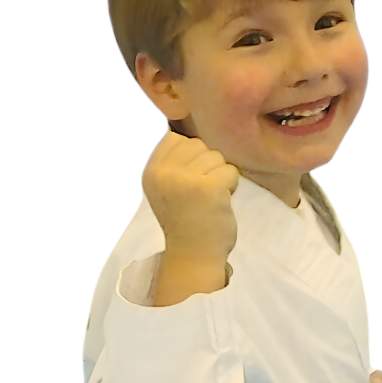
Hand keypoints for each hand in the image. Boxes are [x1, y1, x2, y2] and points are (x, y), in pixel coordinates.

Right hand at [140, 130, 239, 261]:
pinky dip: (231, 187)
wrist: (194, 255)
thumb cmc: (185, 219)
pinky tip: (219, 203)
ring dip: (220, 177)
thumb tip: (173, 127)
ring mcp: (185, 180)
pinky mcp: (208, 188)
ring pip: (216, 157)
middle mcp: (163, 172)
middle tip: (200, 194)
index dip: (191, 158)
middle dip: (207, 166)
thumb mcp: (166, 186)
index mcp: (150, 170)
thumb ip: (170, 160)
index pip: (177, 139)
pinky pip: (230, 171)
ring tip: (209, 200)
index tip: (187, 184)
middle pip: (199, 145)